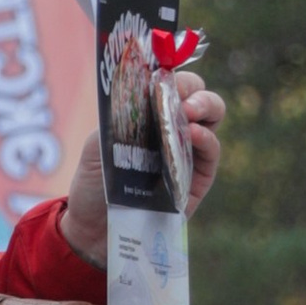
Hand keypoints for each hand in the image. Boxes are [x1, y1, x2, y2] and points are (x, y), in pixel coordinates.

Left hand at [56, 77, 224, 264]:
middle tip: (180, 97)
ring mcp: (188, 152)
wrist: (93, 229)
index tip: (160, 76)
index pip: (170, 83)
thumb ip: (120, 118)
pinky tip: (192, 135)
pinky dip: (205, 139)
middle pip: (198, 94)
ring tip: (188, 112)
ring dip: (204, 107)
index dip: (170, 75)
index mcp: (150, 113)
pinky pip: (211, 152)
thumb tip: (144, 95)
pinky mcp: (198, 179)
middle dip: (193, 88)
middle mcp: (173, 128)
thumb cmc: (94, 183)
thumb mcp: (97, 145)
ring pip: (212, 118)